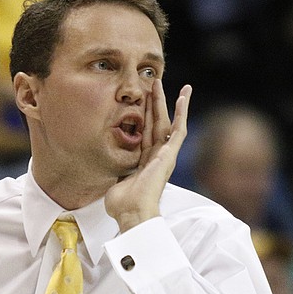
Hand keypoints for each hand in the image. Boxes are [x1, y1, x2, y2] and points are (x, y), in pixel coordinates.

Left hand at [105, 80, 191, 231]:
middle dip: (153, 102)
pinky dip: (182, 112)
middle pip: (155, 123)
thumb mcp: (115, 181)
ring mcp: (164, 155)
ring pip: (165, 121)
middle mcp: (156, 156)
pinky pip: (178, 129)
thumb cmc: (122, 204)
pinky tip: (183, 96)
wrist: (132, 212)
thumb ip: (116, 172)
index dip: (143, 115)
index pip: (145, 133)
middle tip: (151, 83)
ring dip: (164, 101)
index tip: (140, 100)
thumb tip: (109, 170)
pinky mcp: (169, 155)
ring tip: (160, 81)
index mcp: (143, 162)